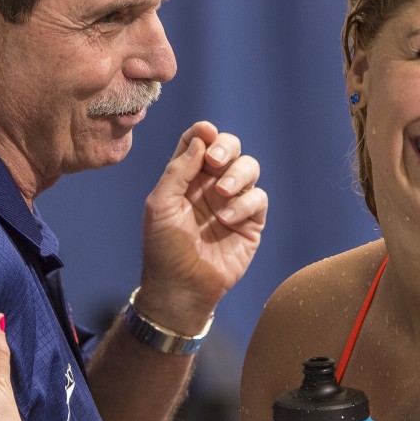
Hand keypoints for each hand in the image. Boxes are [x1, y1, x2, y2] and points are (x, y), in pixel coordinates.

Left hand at [138, 121, 267, 330]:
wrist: (181, 288)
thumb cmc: (164, 248)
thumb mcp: (160, 206)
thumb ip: (178, 171)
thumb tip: (201, 140)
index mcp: (187, 177)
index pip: (198, 142)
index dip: (204, 132)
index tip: (206, 132)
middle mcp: (212, 185)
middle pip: (229, 148)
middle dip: (226, 147)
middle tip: (215, 161)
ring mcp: (233, 202)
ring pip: (250, 168)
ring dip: (238, 174)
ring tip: (222, 193)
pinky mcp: (251, 222)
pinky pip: (259, 198)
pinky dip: (245, 203)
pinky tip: (226, 220)